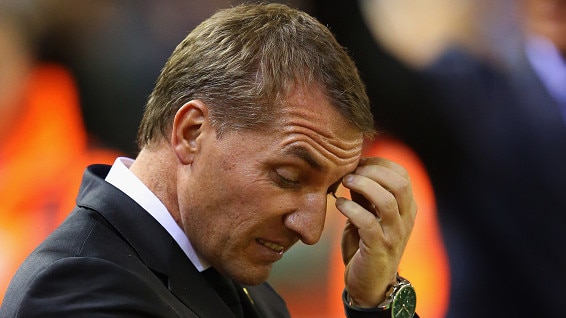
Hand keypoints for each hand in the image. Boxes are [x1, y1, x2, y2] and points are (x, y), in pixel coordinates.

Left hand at [335, 157, 416, 306]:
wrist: (370, 284)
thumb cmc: (366, 245)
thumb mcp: (367, 215)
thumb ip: (364, 195)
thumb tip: (352, 170)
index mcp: (406, 208)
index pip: (402, 174)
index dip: (379, 163)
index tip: (358, 163)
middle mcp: (406, 219)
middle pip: (399, 183)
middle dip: (372, 171)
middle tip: (350, 173)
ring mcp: (395, 234)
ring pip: (387, 200)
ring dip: (363, 186)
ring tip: (344, 183)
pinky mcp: (379, 248)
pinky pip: (368, 222)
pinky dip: (351, 208)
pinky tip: (339, 204)